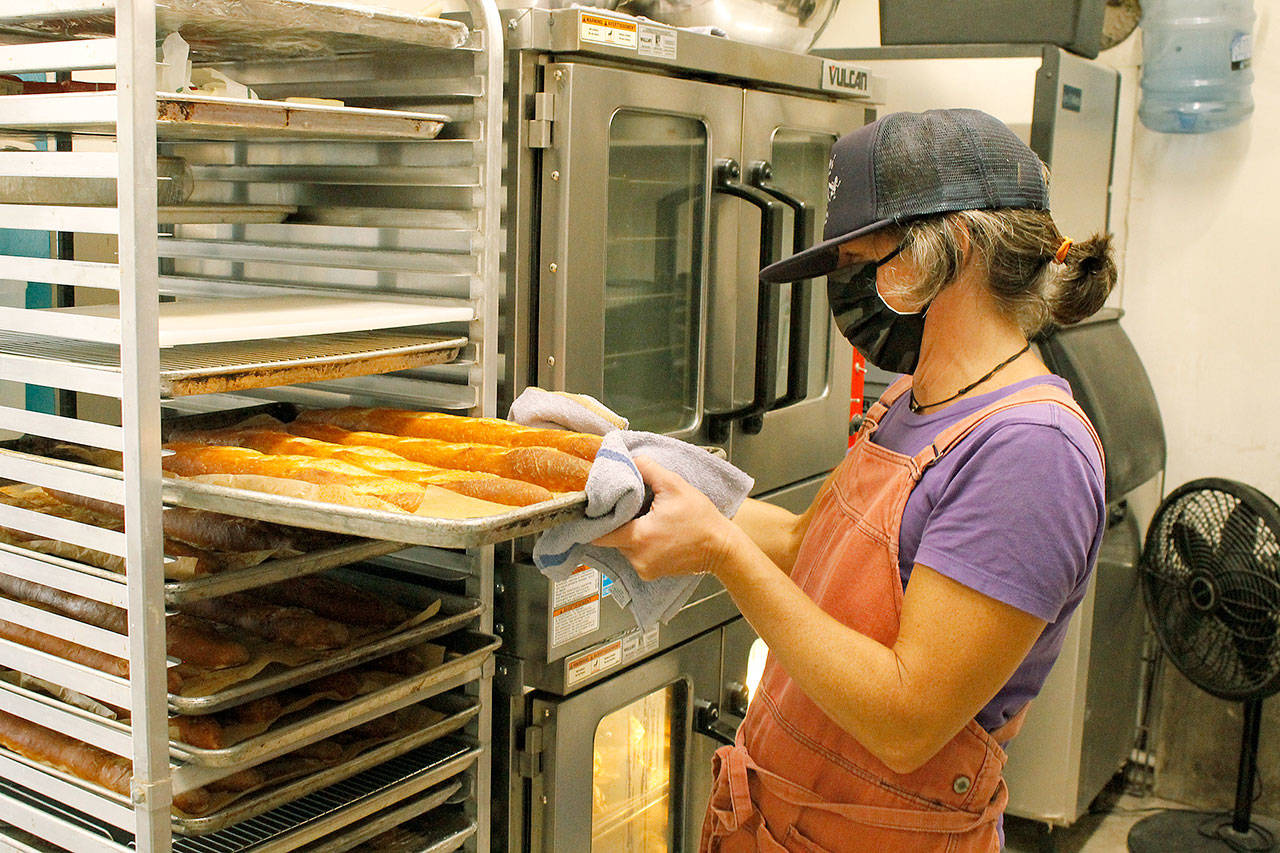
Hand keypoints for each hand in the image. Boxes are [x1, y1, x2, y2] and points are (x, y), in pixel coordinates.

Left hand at [593, 455, 742, 580]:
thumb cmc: (701, 519)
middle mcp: (637, 558)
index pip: (599, 533)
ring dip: (631, 533)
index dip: (598, 518)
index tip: (602, 506)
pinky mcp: (651, 574)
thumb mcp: (675, 486)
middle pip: (612, 538)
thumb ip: (648, 469)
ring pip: (623, 547)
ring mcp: (644, 569)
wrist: (722, 548)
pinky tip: (656, 533)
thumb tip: (630, 460)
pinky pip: (636, 557)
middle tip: (631, 508)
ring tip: (647, 519)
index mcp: (638, 537)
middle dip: (619, 522)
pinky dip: (641, 545)